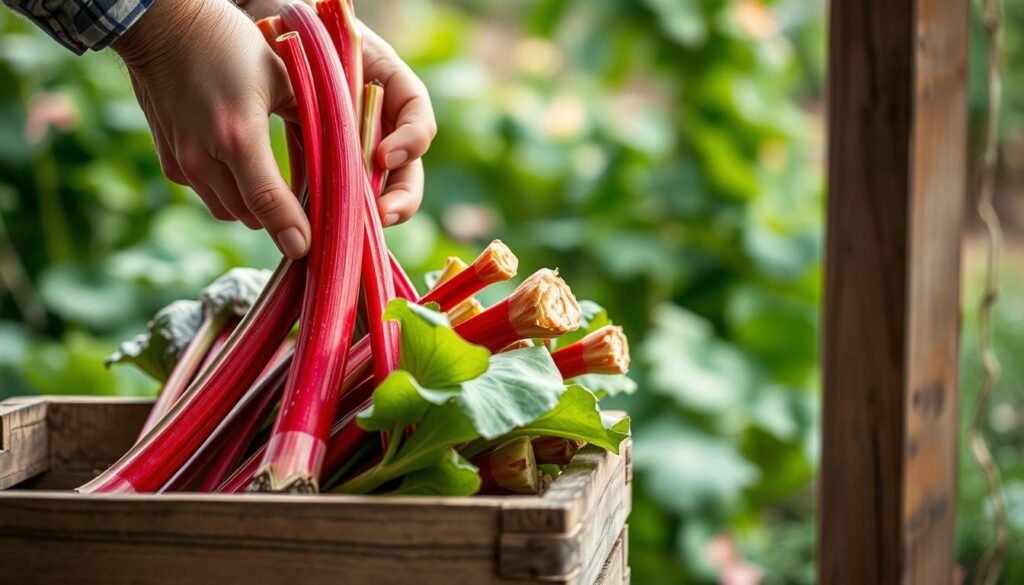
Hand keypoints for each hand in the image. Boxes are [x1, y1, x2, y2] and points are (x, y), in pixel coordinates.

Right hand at [114, 0, 309, 257]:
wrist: (162, 26)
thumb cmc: (230, 43)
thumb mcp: (283, 77)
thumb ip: (310, 121)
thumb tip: (340, 160)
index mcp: (238, 135)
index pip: (268, 202)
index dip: (291, 231)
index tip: (308, 250)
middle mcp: (204, 157)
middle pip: (251, 216)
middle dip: (280, 219)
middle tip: (310, 214)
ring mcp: (182, 163)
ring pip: (229, 211)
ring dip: (255, 207)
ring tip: (282, 194)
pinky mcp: (171, 163)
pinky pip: (210, 194)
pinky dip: (232, 191)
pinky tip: (248, 171)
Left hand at [238, 0, 435, 225]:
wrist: (275, 31)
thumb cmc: (312, 30)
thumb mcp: (342, 47)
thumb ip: (358, 78)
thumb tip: (368, 134)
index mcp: (394, 91)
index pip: (419, 122)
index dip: (410, 143)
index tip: (382, 157)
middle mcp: (383, 124)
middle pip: (408, 171)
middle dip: (400, 198)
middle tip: (383, 215)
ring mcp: (359, 146)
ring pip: (376, 189)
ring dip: (367, 213)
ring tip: (352, 230)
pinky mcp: (328, 161)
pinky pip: (338, 191)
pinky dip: (333, 210)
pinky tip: (318, 225)